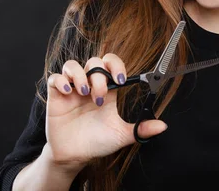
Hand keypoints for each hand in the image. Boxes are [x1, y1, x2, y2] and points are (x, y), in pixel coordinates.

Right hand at [45, 53, 167, 170]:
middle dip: (99, 74)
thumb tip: (163, 126)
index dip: (117, 65)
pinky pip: (55, 78)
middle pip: (94, 62)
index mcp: (108, 90)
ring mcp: (73, 90)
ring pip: (73, 65)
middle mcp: (90, 86)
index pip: (112, 64)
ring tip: (84, 93)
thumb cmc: (98, 142)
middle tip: (101, 94)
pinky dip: (61, 81)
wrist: (75, 156)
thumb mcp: (121, 135)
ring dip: (80, 75)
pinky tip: (68, 92)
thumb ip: (141, 129)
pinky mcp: (56, 97)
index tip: (121, 79)